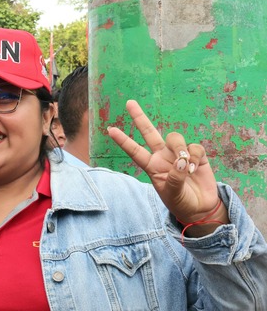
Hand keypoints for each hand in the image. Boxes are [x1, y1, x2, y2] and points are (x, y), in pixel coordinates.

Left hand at [107, 100, 221, 223]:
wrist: (200, 208)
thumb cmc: (181, 202)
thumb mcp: (173, 194)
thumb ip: (175, 178)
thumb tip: (181, 161)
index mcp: (151, 166)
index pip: (134, 151)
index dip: (123, 141)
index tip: (110, 130)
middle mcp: (162, 157)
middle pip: (149, 132)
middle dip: (139, 117)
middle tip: (129, 103)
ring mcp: (178, 154)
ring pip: (174, 138)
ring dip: (180, 148)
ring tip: (186, 165)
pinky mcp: (196, 155)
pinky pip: (194, 147)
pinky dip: (196, 157)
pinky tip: (196, 169)